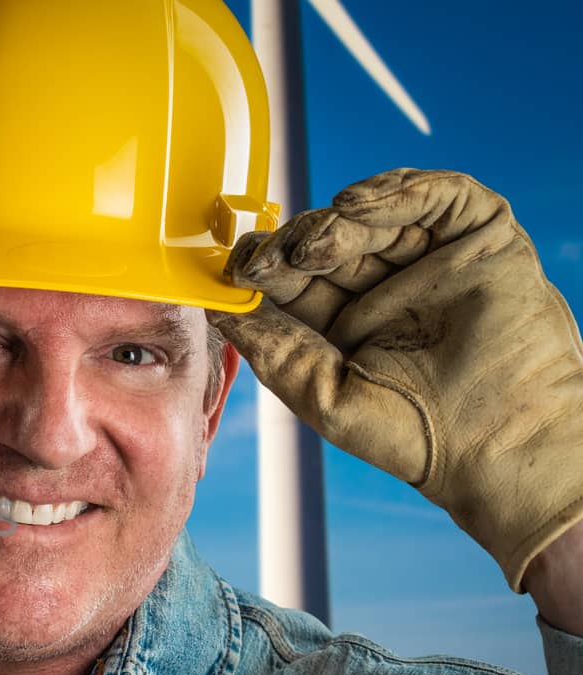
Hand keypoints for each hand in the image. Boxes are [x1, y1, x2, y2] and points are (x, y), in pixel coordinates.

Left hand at [207, 168, 582, 591]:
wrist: (496, 445)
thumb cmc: (414, 436)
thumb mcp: (325, 394)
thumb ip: (274, 350)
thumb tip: (217, 310)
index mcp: (347, 323)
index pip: (296, 279)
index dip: (265, 265)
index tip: (237, 266)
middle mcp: (388, 287)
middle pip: (330, 241)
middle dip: (295, 241)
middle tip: (271, 254)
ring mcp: (435, 260)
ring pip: (377, 214)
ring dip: (335, 219)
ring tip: (313, 241)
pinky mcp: (483, 239)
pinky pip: (440, 195)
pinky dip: (397, 189)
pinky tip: (355, 205)